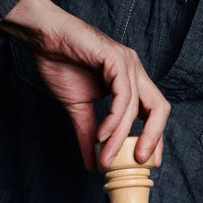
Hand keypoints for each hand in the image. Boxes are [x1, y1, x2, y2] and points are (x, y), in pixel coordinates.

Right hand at [0, 0, 169, 169]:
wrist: (43, 38)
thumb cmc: (61, 64)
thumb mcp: (78, 109)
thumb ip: (89, 135)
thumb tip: (93, 164)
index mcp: (131, 81)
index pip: (154, 112)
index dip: (155, 138)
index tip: (147, 162)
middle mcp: (134, 70)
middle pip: (159, 108)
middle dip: (154, 138)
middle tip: (140, 161)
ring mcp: (127, 63)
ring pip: (136, 107)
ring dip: (120, 137)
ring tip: (106, 157)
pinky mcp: (115, 58)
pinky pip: (122, 96)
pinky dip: (114, 119)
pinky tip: (102, 134)